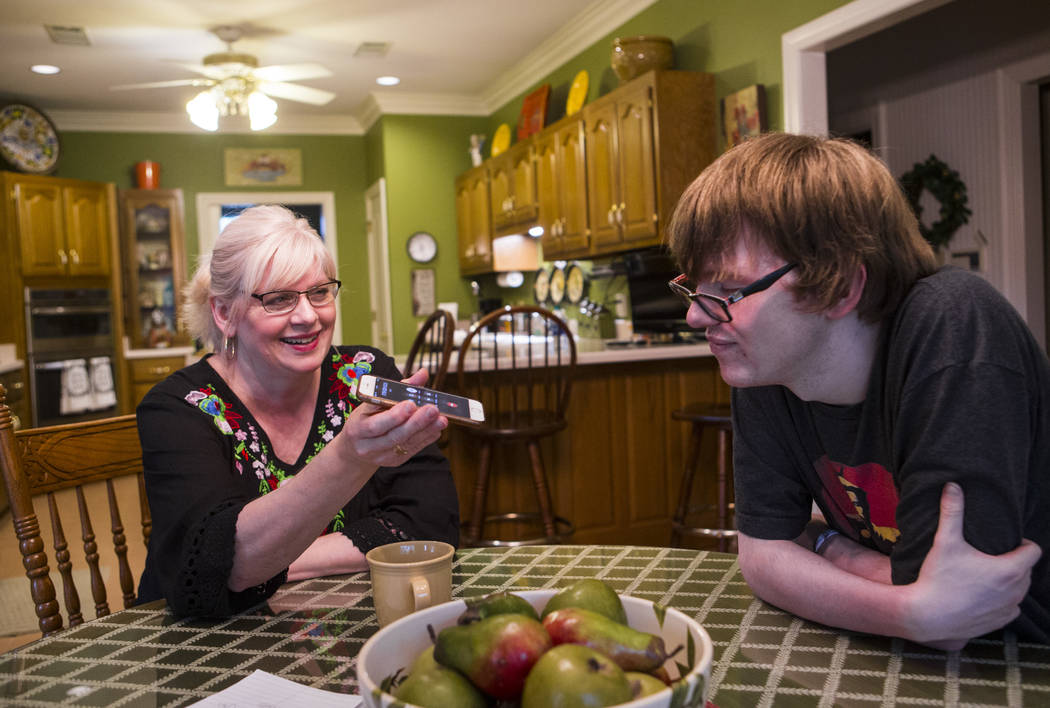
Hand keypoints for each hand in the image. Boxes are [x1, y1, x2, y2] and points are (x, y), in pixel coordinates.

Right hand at [344, 368, 446, 466]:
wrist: (355, 449)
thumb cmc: (364, 419)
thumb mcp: (372, 403)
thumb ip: (398, 388)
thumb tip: (422, 374)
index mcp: (358, 429)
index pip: (376, 425)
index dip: (395, 416)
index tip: (411, 404)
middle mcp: (368, 446)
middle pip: (395, 436)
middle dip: (416, 422)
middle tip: (433, 409)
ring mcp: (382, 456)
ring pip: (407, 443)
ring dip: (426, 430)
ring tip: (441, 418)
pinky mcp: (395, 461)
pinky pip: (413, 449)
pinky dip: (427, 437)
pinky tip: (437, 427)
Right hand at [904, 482, 1040, 648]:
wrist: (927, 616)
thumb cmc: (938, 578)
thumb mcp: (945, 542)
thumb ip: (952, 512)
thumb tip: (953, 485)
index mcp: (1010, 569)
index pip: (1034, 551)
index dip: (1023, 543)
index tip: (1006, 542)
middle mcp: (1016, 591)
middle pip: (1027, 570)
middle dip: (1014, 562)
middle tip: (990, 556)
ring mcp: (1009, 609)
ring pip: (1020, 590)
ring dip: (1010, 582)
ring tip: (987, 575)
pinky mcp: (1000, 623)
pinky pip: (1011, 608)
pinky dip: (1002, 601)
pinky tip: (983, 595)